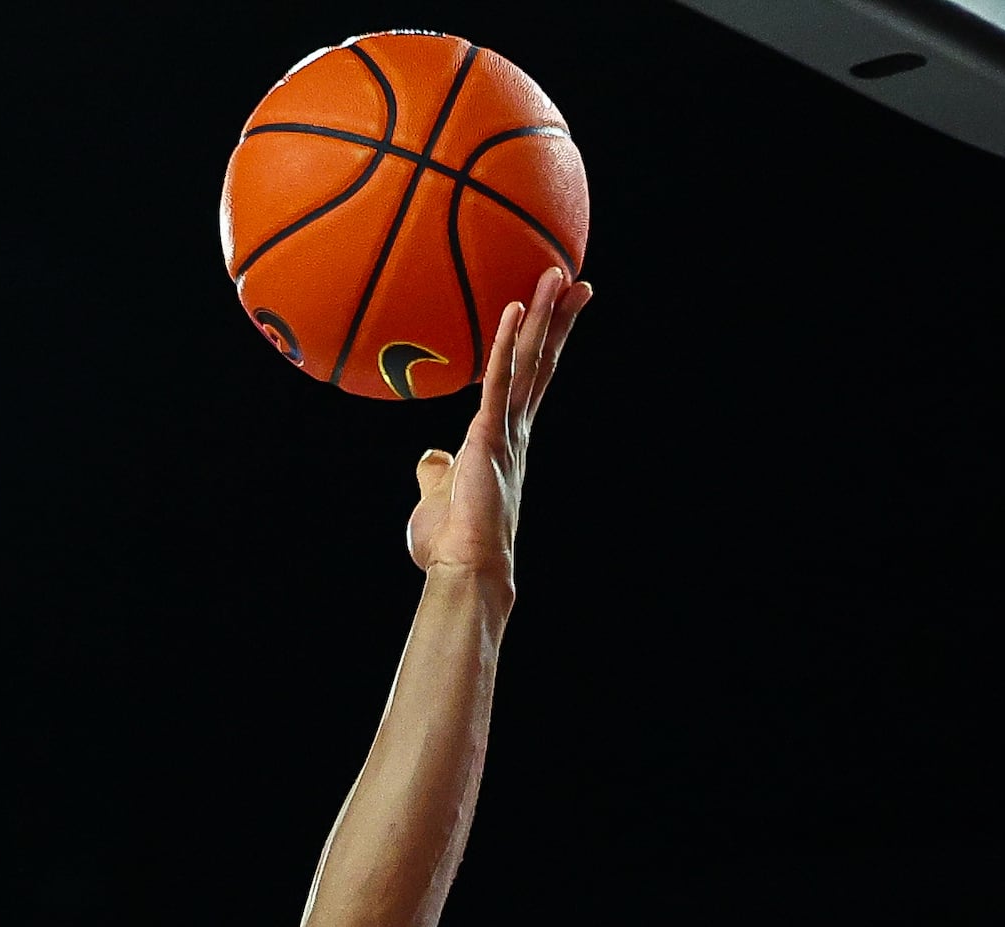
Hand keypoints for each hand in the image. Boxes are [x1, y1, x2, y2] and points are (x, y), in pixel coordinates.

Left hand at [405, 266, 589, 594]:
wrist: (464, 572)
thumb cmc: (452, 545)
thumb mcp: (437, 497)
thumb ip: (437, 472)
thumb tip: (431, 456)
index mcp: (504, 440)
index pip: (528, 381)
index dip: (544, 345)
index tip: (559, 314)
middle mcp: (513, 430)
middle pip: (539, 363)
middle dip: (556, 320)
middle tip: (573, 280)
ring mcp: (505, 432)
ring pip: (527, 363)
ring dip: (540, 316)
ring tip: (555, 275)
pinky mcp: (488, 436)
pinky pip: (495, 381)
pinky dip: (503, 345)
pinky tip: (512, 309)